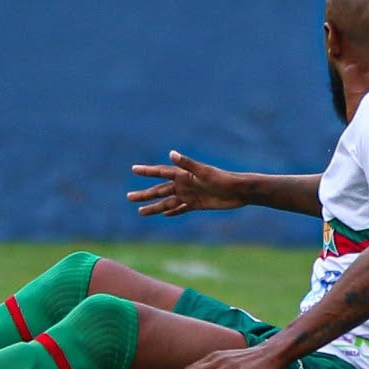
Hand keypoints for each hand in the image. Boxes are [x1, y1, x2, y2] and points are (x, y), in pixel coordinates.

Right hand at [128, 151, 246, 216]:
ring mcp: (190, 195)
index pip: (161, 172)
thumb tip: (172, 153)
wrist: (239, 191)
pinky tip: (165, 215)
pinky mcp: (197, 204)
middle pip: (160, 190)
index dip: (147, 171)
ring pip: (167, 202)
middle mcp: (184, 184)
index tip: (133, 169)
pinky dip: (172, 212)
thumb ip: (188, 164)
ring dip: (154, 207)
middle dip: (144, 194)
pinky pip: (181, 209)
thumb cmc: (223, 179)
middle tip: (128, 197)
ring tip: (140, 212)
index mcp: (184, 175)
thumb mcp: (204, 172)